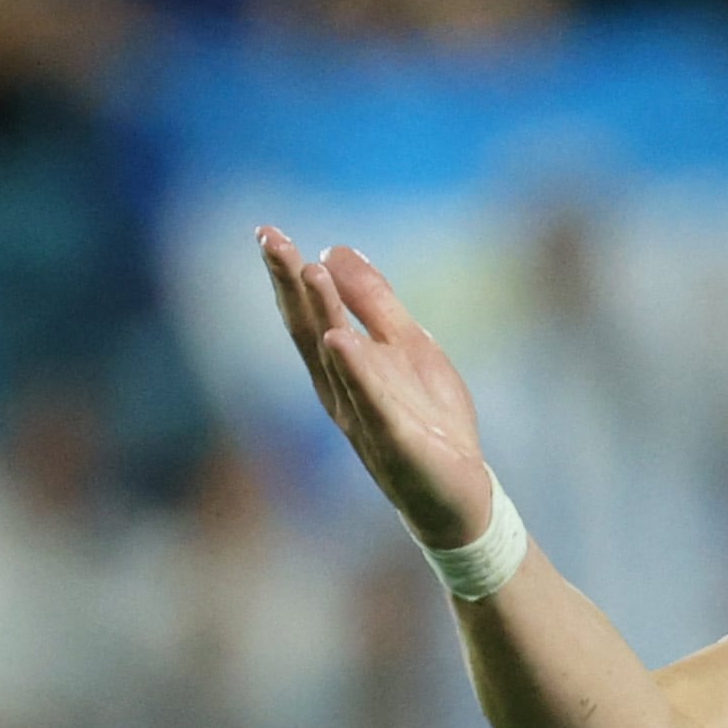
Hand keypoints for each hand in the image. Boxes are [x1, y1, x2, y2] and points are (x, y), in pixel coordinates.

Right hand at [257, 226, 494, 548]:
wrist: (460, 495)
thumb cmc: (428, 422)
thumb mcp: (408, 346)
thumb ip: (374, 302)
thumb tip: (334, 250)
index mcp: (344, 368)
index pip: (311, 314)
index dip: (288, 275)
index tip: (267, 232)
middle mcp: (342, 392)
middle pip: (311, 331)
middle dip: (291, 285)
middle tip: (270, 240)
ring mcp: (365, 419)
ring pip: (337, 362)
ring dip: (322, 314)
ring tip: (309, 272)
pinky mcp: (396, 442)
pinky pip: (373, 403)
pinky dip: (356, 372)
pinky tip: (340, 341)